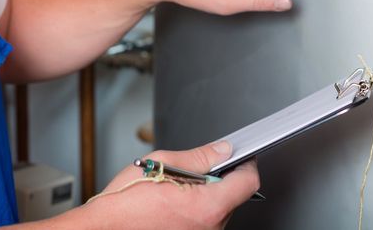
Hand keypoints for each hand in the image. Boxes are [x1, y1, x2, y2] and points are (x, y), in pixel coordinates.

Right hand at [88, 141, 257, 229]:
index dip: (245, 164)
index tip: (239, 156)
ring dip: (204, 197)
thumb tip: (221, 150)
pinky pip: (203, 223)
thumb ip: (199, 156)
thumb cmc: (124, 204)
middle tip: (191, 172)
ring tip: (174, 191)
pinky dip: (194, 212)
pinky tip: (171, 206)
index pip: (248, 182)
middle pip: (232, 197)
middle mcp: (210, 228)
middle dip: (217, 180)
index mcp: (207, 206)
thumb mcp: (162, 164)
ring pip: (217, 211)